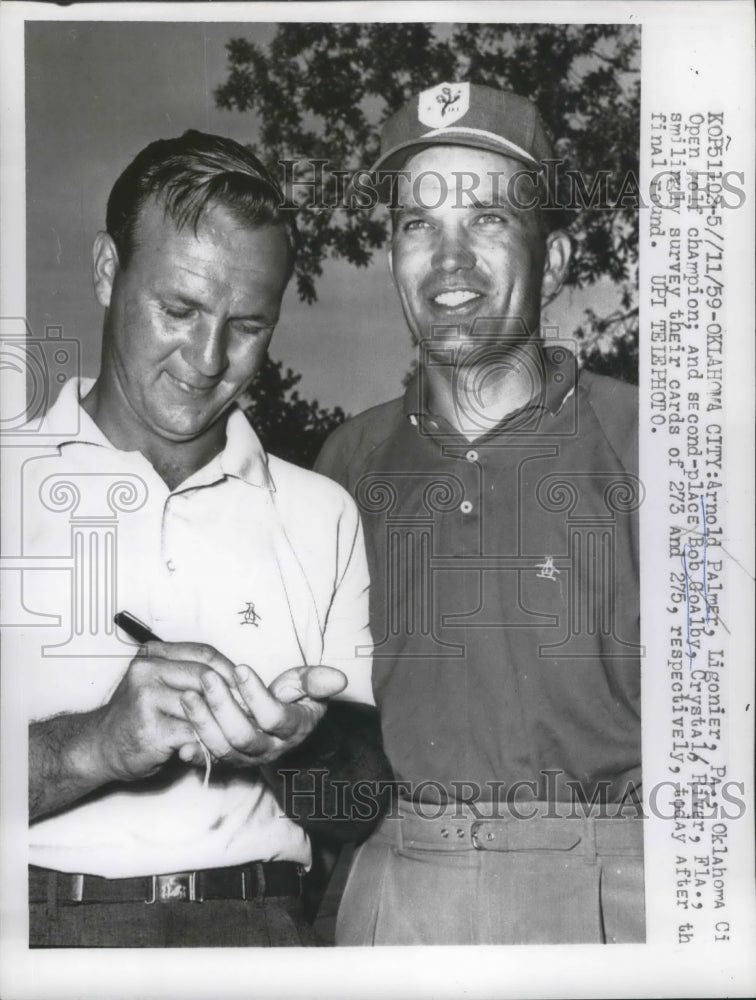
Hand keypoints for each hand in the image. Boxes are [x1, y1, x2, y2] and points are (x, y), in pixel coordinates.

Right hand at [92, 641, 238, 782]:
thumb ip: (190, 677)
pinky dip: (207, 740)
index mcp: (153, 655)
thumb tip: (239, 682)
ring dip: (221, 720)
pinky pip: (193, 732)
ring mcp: (146, 699)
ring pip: (201, 705)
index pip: (203, 653)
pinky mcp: (150, 729)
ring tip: (235, 728)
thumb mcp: (160, 684)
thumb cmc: (138, 715)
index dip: (230, 669)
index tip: (247, 685)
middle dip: (231, 695)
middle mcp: (147, 671)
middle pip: (205, 677)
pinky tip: (212, 746)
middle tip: (249, 710)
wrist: (101, 746)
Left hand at [178, 662, 347, 767]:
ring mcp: (245, 759)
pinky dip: (193, 753)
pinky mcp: (226, 762)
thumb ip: (318, 682)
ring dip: (202, 724)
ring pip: (222, 749)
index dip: (256, 694)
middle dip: (223, 706)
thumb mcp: (308, 688)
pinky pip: (207, 762)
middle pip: (243, 736)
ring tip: (188, 696)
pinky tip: (179, 740)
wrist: (281, 730)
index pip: (273, 717)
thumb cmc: (293, 701)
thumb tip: (339, 678)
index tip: (239, 667)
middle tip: (206, 678)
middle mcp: (268, 749)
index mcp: (291, 729)